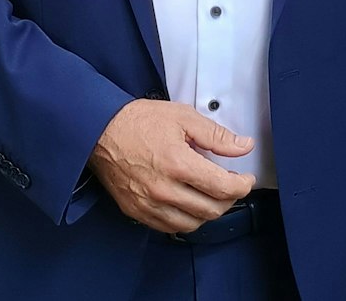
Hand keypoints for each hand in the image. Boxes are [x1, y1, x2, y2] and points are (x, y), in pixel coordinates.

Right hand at [88, 99, 256, 233]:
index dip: (243, 185)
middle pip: (212, 209)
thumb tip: (243, 146)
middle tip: (230, 184)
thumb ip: (216, 135)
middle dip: (229, 198)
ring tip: (209, 194)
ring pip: (193, 223)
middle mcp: (164, 189)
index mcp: (178, 163)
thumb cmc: (137, 121)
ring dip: (208, 212)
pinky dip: (185, 219)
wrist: (98, 130)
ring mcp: (149, 203)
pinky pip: (170, 227)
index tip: (246, 179)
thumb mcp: (182, 117)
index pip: (224, 188)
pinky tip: (187, 203)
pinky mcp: (136, 211)